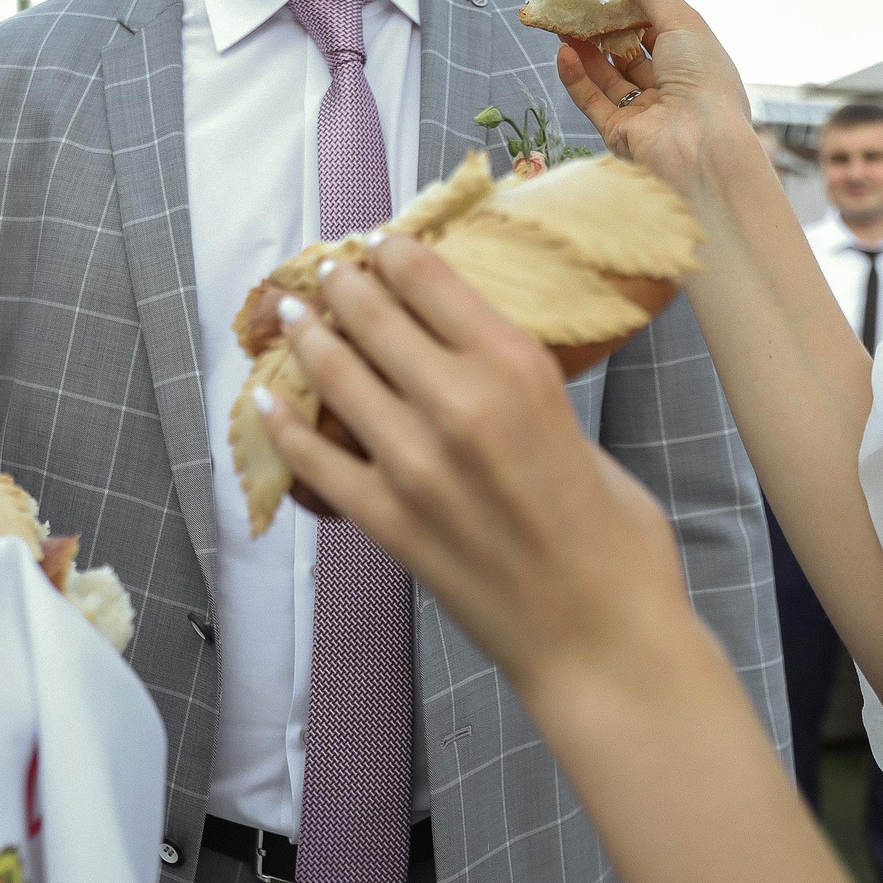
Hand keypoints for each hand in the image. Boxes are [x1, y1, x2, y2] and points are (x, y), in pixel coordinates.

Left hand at [257, 237, 689, 700]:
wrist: (602, 637)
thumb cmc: (615, 536)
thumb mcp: (578, 426)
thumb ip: (521, 388)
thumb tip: (473, 359)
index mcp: (516, 366)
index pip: (426, 277)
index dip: (392, 251)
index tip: (378, 245)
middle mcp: (457, 401)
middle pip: (370, 313)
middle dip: (342, 283)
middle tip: (329, 271)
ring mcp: (412, 463)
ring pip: (333, 374)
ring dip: (306, 336)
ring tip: (294, 316)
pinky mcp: (386, 520)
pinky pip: (313, 459)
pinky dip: (283, 424)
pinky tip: (266, 402)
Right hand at [555, 0, 757, 200]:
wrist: (700, 148)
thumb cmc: (704, 81)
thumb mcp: (682, 21)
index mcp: (696, 62)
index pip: (661, 28)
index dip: (635, 5)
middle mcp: (672, 87)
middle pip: (631, 53)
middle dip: (605, 28)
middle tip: (578, 2)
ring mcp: (645, 112)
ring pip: (609, 76)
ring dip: (586, 51)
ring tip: (563, 24)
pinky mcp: (620, 133)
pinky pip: (593, 101)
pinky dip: (577, 77)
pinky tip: (563, 53)